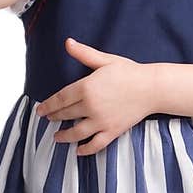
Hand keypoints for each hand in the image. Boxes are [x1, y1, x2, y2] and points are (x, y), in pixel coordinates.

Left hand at [36, 38, 155, 154]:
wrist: (152, 88)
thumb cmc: (130, 72)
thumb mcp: (105, 60)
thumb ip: (84, 54)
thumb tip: (67, 42)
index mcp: (86, 87)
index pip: (60, 99)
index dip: (48, 105)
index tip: (40, 110)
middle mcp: (91, 106)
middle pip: (66, 115)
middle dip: (54, 118)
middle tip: (47, 119)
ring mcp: (102, 121)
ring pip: (76, 133)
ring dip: (64, 136)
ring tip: (57, 137)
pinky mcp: (113, 131)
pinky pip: (96, 144)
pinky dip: (86, 150)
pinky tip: (78, 151)